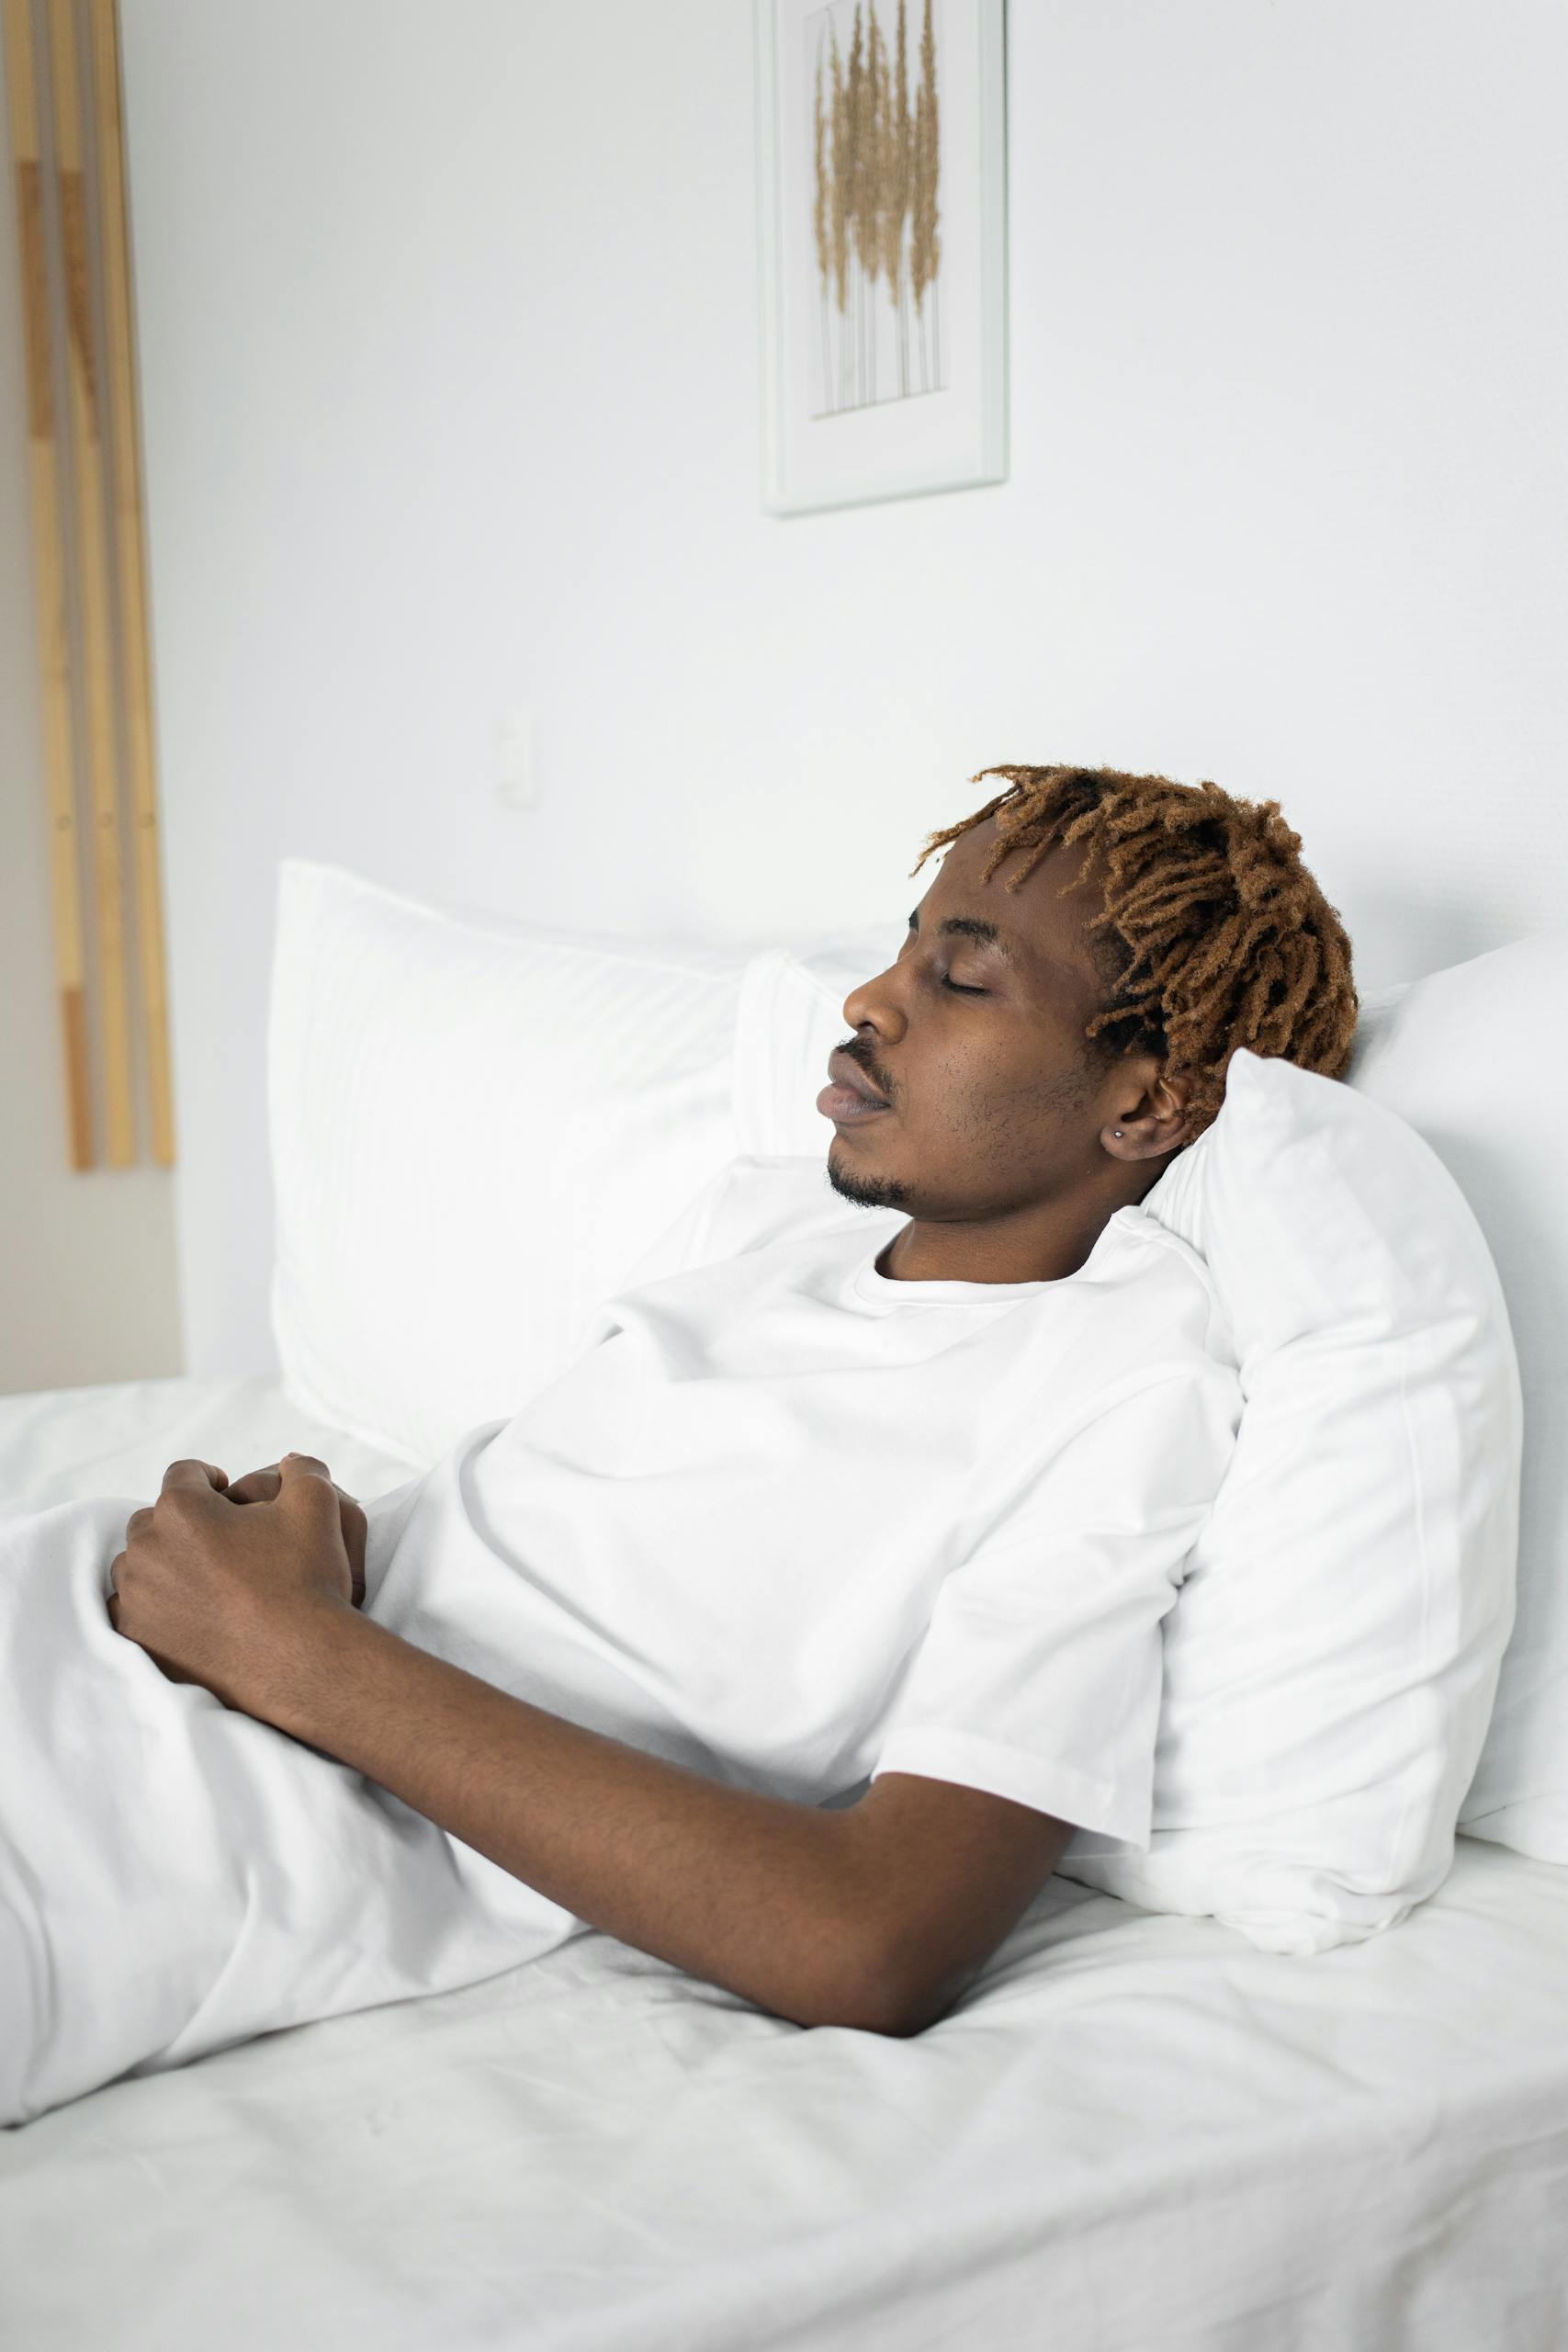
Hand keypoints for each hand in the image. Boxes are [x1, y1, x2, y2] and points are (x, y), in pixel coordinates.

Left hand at [107, 1454, 360, 1716]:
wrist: (300, 1661)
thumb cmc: (306, 1579)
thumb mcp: (317, 1505)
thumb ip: (302, 1469)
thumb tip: (291, 1461)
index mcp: (181, 1508)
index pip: (185, 1474)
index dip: (210, 1479)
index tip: (226, 1495)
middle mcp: (146, 1548)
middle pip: (153, 1519)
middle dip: (182, 1524)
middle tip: (221, 1544)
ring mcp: (136, 1597)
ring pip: (138, 1565)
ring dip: (163, 1564)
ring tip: (204, 1581)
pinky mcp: (136, 1638)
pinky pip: (130, 1610)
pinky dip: (152, 1607)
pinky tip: (188, 1613)